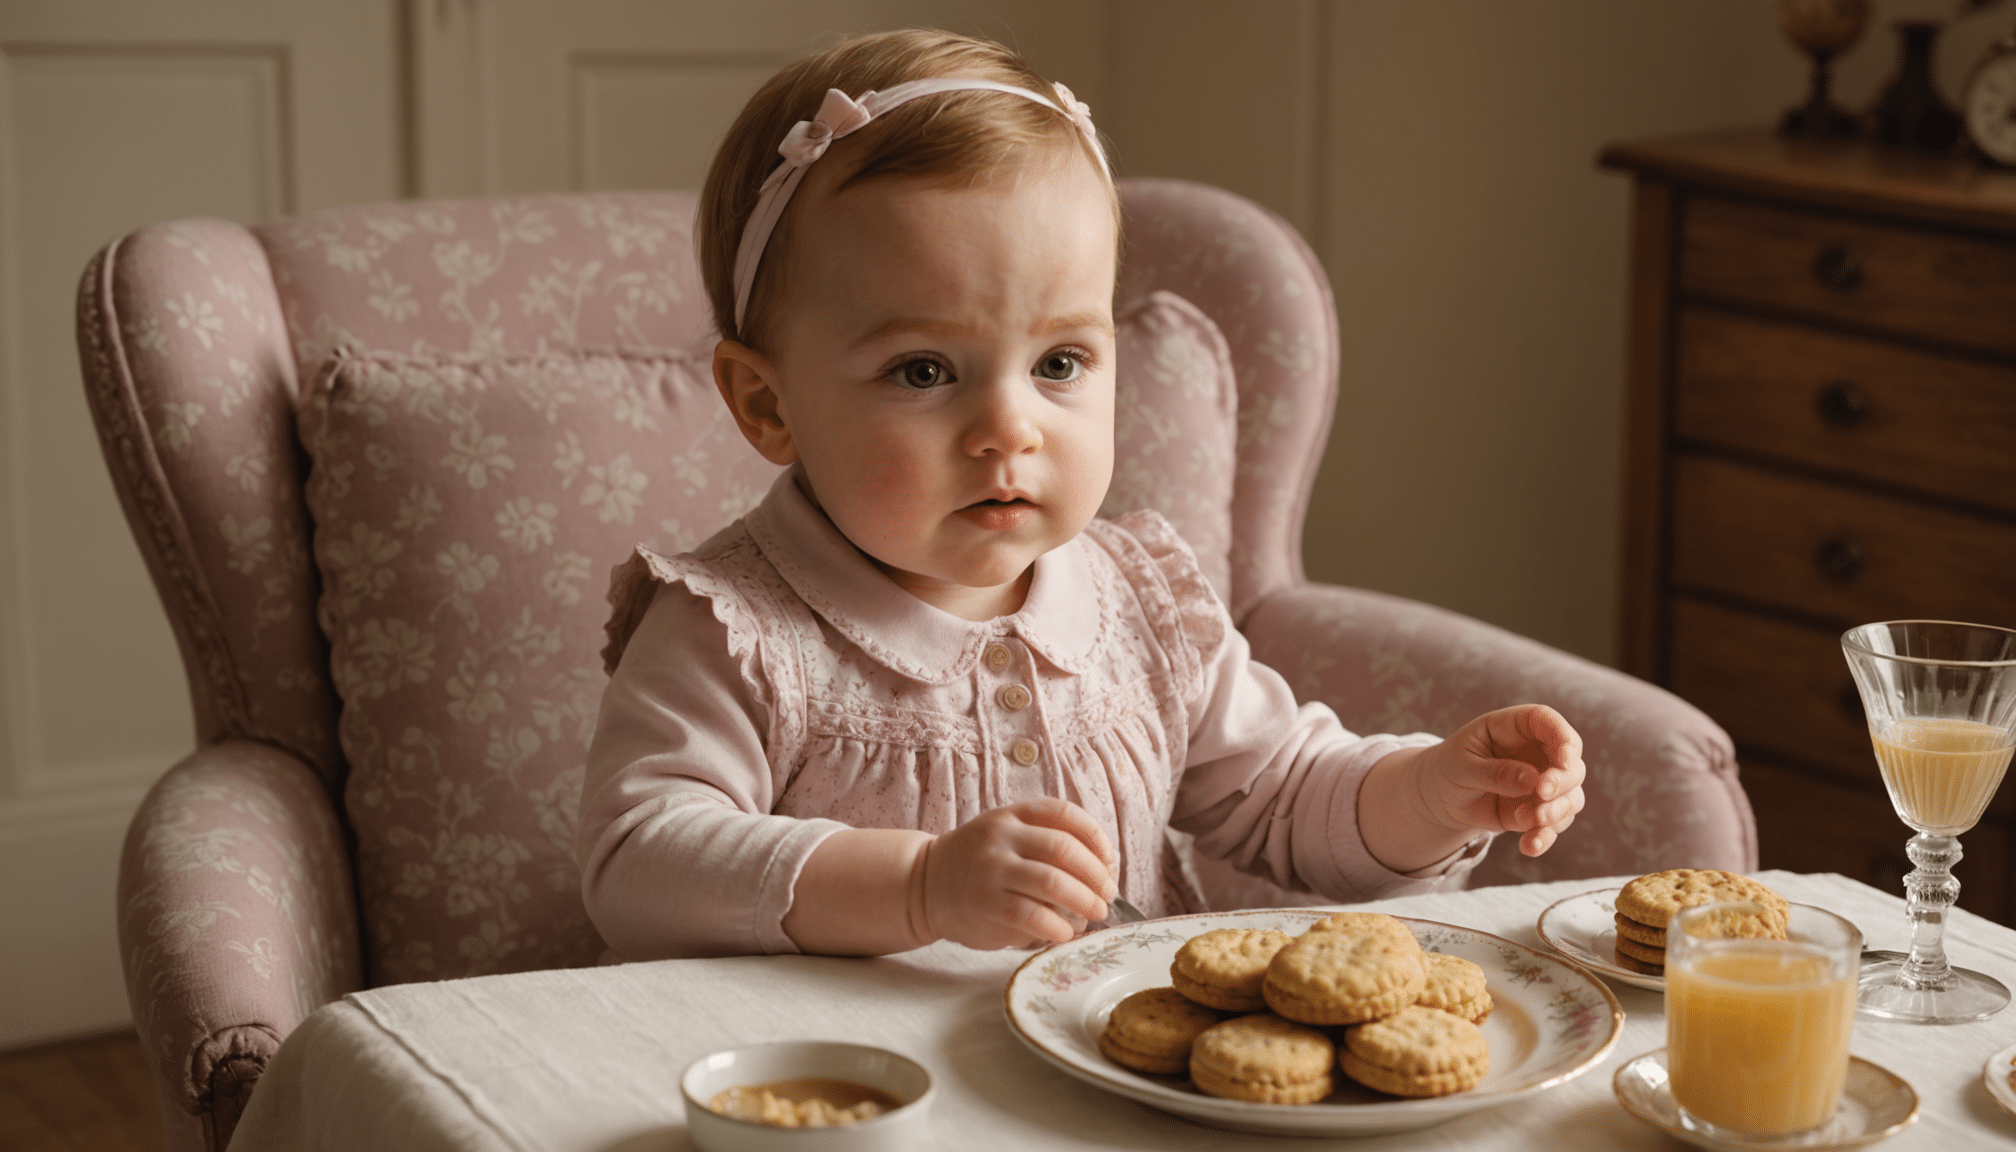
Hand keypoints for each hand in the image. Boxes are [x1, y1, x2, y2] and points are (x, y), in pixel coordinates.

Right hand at [915, 798, 1116, 948]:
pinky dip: (1058, 927)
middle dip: (1096, 875)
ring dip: (1084, 901)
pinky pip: (1033, 916)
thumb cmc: (980, 862)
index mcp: (1012, 814)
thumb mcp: (1008, 835)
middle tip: (1107, 894)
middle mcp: (1001, 837)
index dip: (1096, 838)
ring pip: (1053, 883)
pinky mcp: (986, 905)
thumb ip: (1047, 842)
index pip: (1065, 815)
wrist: (925, 883)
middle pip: (1064, 849)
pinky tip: (1065, 932)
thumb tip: (1104, 873)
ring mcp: (992, 870)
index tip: (1110, 861)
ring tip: (1094, 913)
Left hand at [1419, 704, 1585, 856]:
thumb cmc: (1449, 768)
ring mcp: (1542, 782)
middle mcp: (1537, 752)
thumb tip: (1532, 780)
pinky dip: (1545, 837)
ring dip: (1558, 811)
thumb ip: (1494, 772)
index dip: (1563, 738)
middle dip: (1562, 781)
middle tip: (1542, 794)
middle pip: (1571, 763)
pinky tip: (1528, 845)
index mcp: (1515, 727)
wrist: (1441, 797)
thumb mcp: (1462, 766)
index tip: (1565, 760)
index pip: (1547, 721)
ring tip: (1529, 820)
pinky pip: (1554, 825)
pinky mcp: (1538, 810)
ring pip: (1570, 796)